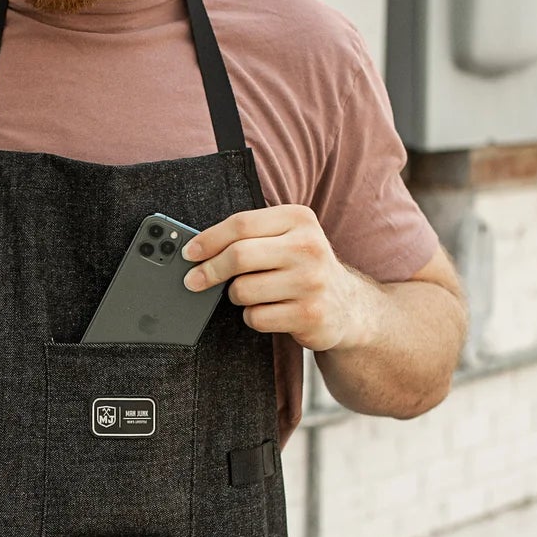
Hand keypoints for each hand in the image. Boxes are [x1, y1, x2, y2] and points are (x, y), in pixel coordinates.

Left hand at [180, 204, 364, 352]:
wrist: (347, 306)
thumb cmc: (303, 267)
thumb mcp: (286, 238)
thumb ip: (249, 237)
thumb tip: (196, 250)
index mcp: (300, 219)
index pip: (241, 224)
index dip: (208, 239)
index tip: (189, 253)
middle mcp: (309, 247)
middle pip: (239, 256)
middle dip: (209, 270)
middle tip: (193, 280)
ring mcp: (311, 282)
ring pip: (243, 290)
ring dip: (237, 296)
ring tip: (254, 293)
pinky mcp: (309, 314)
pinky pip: (256, 317)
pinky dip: (253, 316)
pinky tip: (270, 311)